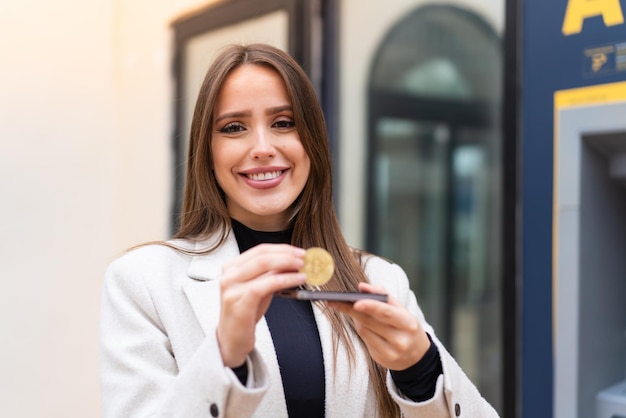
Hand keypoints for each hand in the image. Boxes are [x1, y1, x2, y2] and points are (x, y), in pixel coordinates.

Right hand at [216, 244, 306, 366]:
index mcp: (231, 267)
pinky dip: (286, 279)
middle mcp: (229, 273)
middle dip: (287, 254)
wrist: (232, 340)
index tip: (298, 251)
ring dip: (288, 264)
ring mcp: (232, 286)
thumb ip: (271, 274)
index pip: (260, 250)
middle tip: (304, 258)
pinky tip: (298, 280)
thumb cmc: (246, 313)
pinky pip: (267, 284)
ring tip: (303, 268)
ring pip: (264, 265)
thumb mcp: (259, 288)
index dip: (282, 248)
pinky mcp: (240, 299)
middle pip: (262, 255)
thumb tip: (294, 263)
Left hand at [328, 282, 430, 370]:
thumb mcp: (401, 310)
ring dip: (357, 318)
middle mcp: (400, 340)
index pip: (386, 313)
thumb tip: (361, 287)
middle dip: (351, 309)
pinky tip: (362, 324)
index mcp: (408, 324)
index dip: (370, 307)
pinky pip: (365, 340)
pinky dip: (361, 329)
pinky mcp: (382, 359)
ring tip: (352, 309)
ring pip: (364, 330)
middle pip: (370, 322)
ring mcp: (391, 352)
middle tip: (334, 300)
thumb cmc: (406, 326)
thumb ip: (383, 295)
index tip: (355, 302)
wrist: (417, 355)